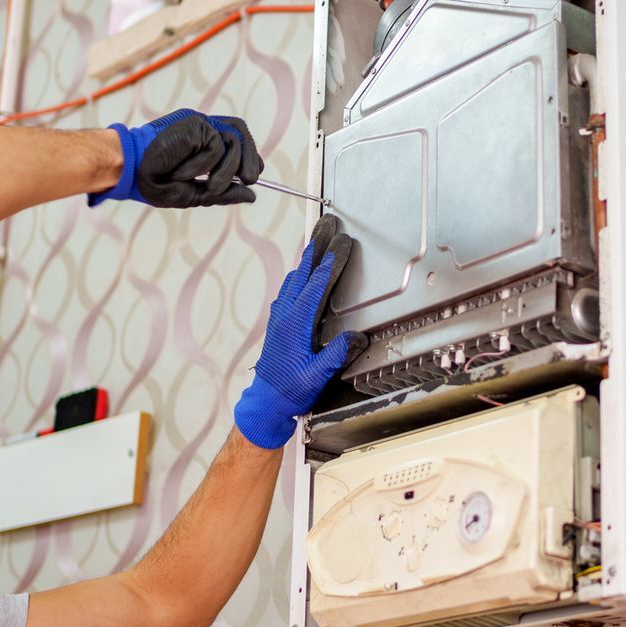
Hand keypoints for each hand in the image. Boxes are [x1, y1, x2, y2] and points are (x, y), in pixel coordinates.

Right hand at [88, 109, 261, 208]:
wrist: (130, 172)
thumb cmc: (156, 182)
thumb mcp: (194, 193)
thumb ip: (222, 192)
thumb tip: (252, 195)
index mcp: (202, 140)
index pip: (235, 138)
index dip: (249, 155)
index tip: (250, 178)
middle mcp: (202, 128)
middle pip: (240, 132)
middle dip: (249, 159)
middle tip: (248, 181)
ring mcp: (198, 123)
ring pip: (233, 142)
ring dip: (226, 171)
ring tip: (208, 186)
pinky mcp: (193, 123)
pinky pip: (215, 147)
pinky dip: (203, 166)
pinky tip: (183, 172)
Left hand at [233, 216, 365, 448]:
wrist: (267, 400)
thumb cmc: (291, 389)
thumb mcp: (318, 374)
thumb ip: (337, 354)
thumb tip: (358, 337)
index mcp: (296, 322)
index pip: (316, 283)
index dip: (330, 261)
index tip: (342, 242)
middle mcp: (285, 314)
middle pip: (302, 272)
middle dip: (316, 247)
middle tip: (327, 225)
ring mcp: (279, 317)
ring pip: (294, 279)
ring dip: (307, 259)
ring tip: (317, 242)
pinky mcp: (278, 323)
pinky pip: (289, 290)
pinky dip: (299, 275)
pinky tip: (302, 274)